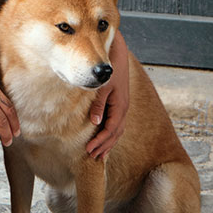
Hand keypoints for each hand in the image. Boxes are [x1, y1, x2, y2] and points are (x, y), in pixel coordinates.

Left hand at [85, 34, 129, 159]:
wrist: (117, 55)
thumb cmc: (109, 70)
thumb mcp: (103, 87)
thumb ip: (98, 104)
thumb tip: (95, 122)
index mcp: (120, 106)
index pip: (111, 130)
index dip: (100, 142)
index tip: (89, 151)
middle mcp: (123, 108)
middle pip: (115, 134)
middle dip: (104, 146)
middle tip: (92, 157)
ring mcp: (122, 106)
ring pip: (117, 130)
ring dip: (108, 142)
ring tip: (98, 154)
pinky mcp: (119, 103)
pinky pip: (116, 123)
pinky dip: (110, 134)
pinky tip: (103, 138)